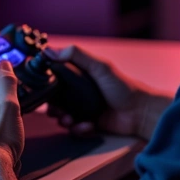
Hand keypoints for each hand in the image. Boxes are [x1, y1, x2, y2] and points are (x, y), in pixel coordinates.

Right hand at [43, 45, 170, 140]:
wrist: (140, 113)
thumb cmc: (123, 87)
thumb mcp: (100, 67)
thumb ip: (77, 56)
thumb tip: (50, 50)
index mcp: (80, 74)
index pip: (56, 74)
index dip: (46, 80)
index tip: (39, 84)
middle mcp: (79, 91)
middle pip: (54, 99)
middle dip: (52, 106)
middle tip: (54, 109)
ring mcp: (83, 108)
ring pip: (61, 115)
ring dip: (63, 119)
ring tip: (70, 120)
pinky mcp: (88, 124)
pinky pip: (75, 128)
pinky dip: (78, 128)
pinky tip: (88, 126)